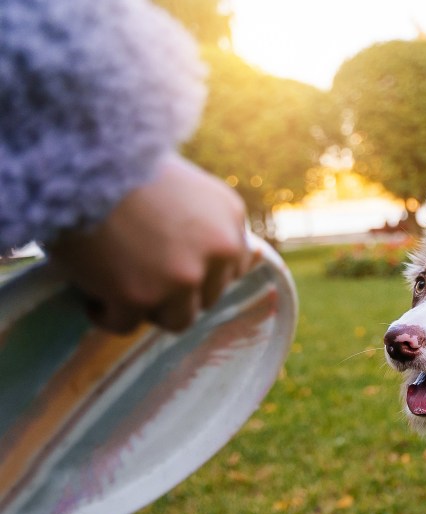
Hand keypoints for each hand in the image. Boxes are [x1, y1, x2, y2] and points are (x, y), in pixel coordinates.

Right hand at [48, 154, 254, 332]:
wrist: (72, 157)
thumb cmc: (114, 162)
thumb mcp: (178, 183)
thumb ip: (196, 219)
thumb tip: (194, 262)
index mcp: (229, 216)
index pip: (232, 266)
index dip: (202, 273)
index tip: (174, 268)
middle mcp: (218, 250)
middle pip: (206, 297)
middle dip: (176, 292)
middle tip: (139, 276)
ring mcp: (182, 276)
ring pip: (176, 320)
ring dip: (149, 308)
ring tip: (117, 288)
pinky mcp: (141, 296)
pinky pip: (125, 325)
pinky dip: (106, 315)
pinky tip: (91, 297)